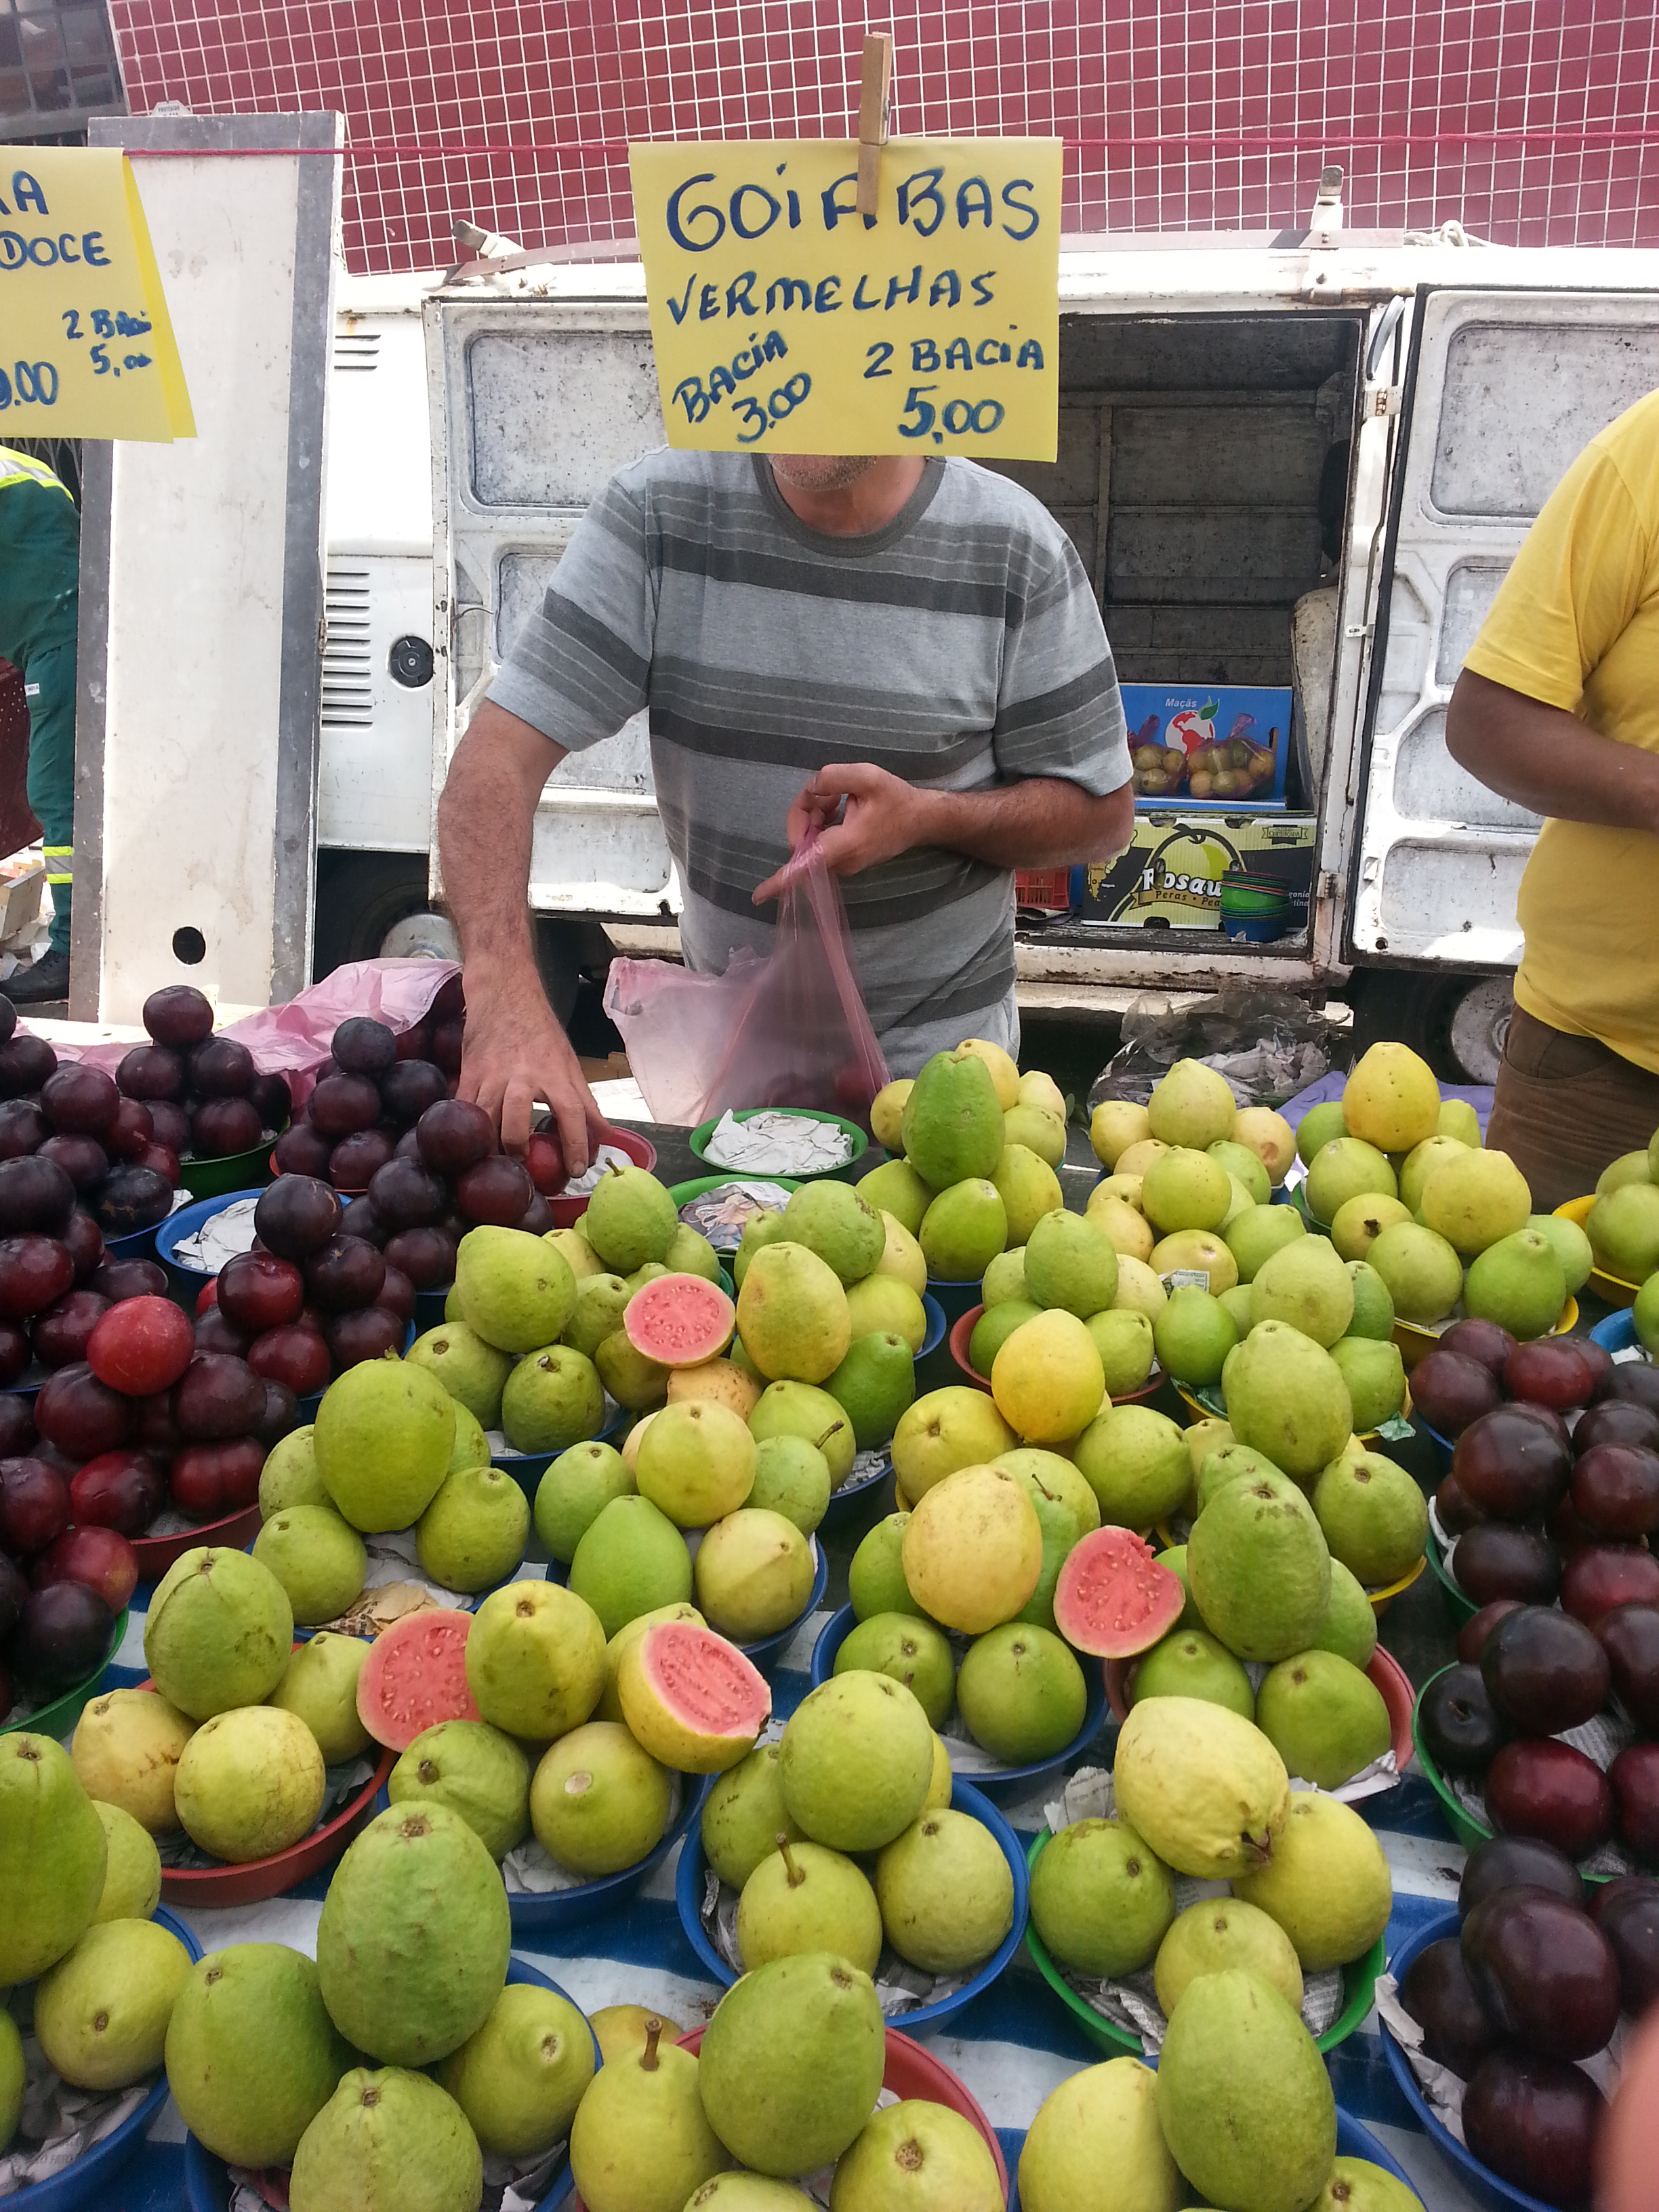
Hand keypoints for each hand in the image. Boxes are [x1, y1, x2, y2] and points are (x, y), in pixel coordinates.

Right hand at [457, 987, 603, 1173]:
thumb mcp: (569, 1062)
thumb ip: (585, 1102)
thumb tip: (605, 1135)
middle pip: (514, 1122)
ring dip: (489, 1145)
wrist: (504, 994)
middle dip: (516, 1150)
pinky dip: (469, 1128)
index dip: (576, 1145)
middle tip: (523, 1169)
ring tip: (496, 1163)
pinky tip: (474, 1142)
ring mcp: (491, 1076)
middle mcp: (522, 1077)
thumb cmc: (540, 1031)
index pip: (571, 1113)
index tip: (576, 1170)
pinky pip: (465, 1108)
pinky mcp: (469, 1073)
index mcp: (554, 1073)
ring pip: (484, 1120)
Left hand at [752, 763, 932, 902]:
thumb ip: (833, 777)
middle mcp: (841, 861)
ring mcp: (842, 864)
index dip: (780, 881)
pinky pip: (818, 844)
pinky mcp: (843, 861)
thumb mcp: (868, 776)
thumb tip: (811, 789)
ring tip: (839, 798)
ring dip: (815, 815)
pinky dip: (821, 823)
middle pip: (801, 842)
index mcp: (846, 845)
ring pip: (808, 841)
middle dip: (805, 812)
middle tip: (829, 792)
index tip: (757, 896)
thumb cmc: (897, 800)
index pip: (806, 866)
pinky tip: (839, 808)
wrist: (921, 820)